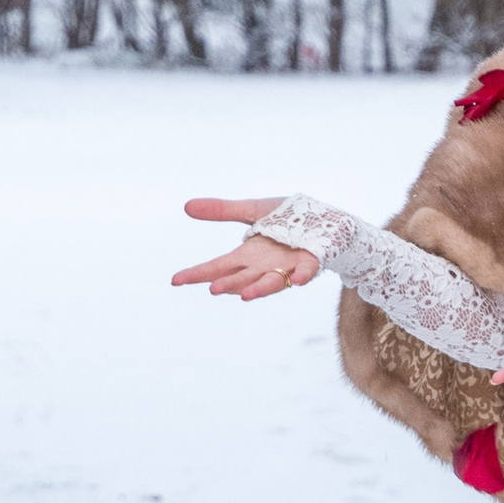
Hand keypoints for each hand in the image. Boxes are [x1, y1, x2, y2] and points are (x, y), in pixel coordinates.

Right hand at [172, 196, 316, 297]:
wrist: (328, 224)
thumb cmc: (289, 220)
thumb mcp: (254, 210)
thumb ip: (224, 211)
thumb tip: (186, 206)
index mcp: (248, 255)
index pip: (217, 267)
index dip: (197, 274)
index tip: (175, 280)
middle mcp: (265, 266)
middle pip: (241, 279)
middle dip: (228, 284)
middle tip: (213, 289)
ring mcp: (287, 267)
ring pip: (270, 281)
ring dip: (259, 288)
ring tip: (244, 296)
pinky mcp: (311, 262)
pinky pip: (305, 271)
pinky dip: (301, 276)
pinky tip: (298, 280)